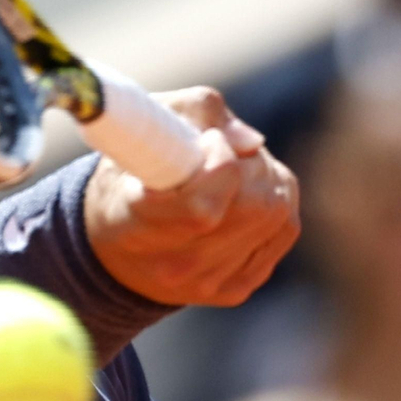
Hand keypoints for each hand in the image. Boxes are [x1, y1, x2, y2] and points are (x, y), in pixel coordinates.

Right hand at [85, 87, 300, 307]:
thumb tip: (253, 143)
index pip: (203, 207)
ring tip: (233, 170)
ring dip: (266, 179)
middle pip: (252, 206)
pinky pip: (284, 231)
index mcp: (136, 225)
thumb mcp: (143, 129)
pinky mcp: (236, 288)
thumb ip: (196, 112)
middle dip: (249, 163)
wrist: (116, 247)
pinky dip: (277, 202)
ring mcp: (208, 283)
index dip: (221, 162)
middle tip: (223, 150)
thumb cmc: (130, 173)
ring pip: (276, 215)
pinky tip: (247, 194)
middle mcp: (174, 265)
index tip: (209, 141)